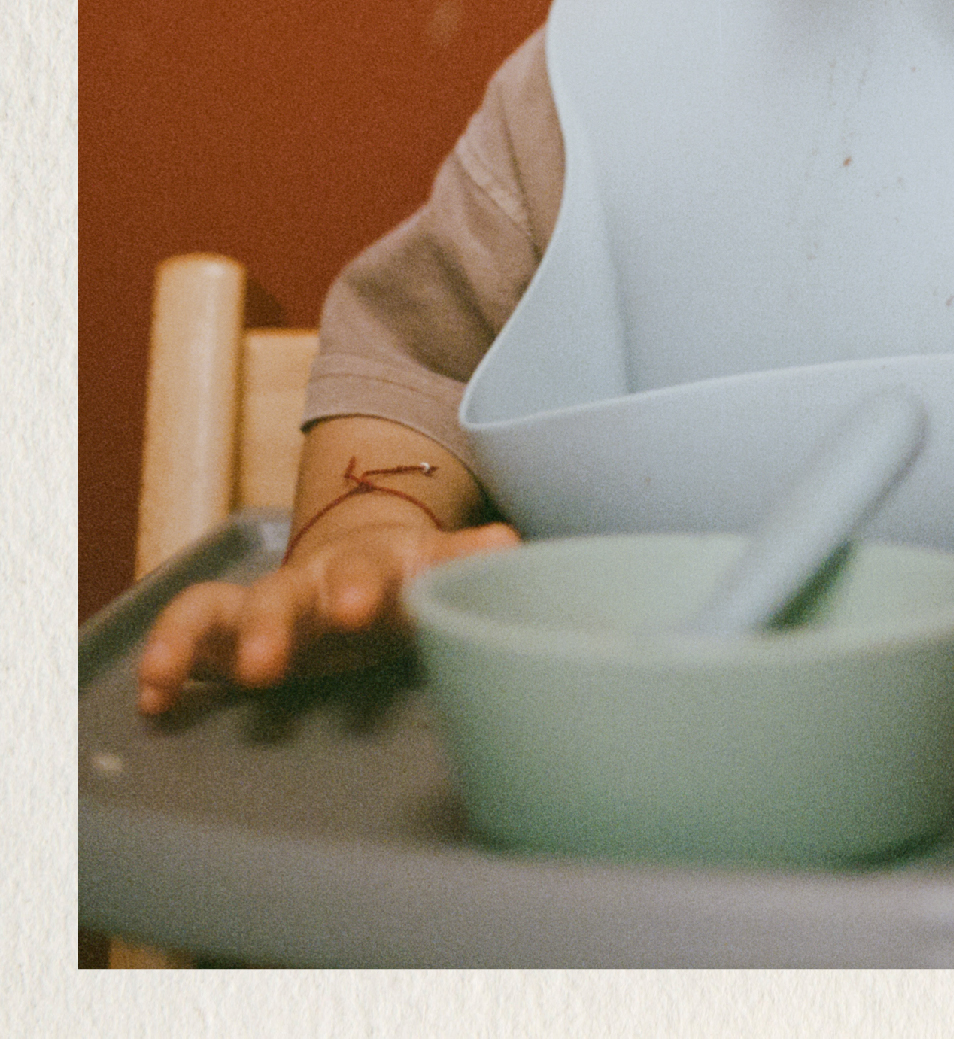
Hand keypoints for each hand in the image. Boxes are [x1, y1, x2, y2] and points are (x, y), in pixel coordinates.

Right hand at [135, 514, 518, 713]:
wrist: (354, 569)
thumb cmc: (405, 589)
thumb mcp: (443, 578)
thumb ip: (471, 564)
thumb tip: (513, 545)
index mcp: (396, 567)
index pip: (408, 563)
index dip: (403, 581)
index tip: (392, 608)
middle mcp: (334, 574)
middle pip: (325, 583)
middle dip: (309, 612)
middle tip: (282, 656)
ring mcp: (282, 593)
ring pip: (258, 600)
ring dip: (245, 633)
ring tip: (241, 675)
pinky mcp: (232, 619)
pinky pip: (198, 618)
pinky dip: (172, 647)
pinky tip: (156, 693)